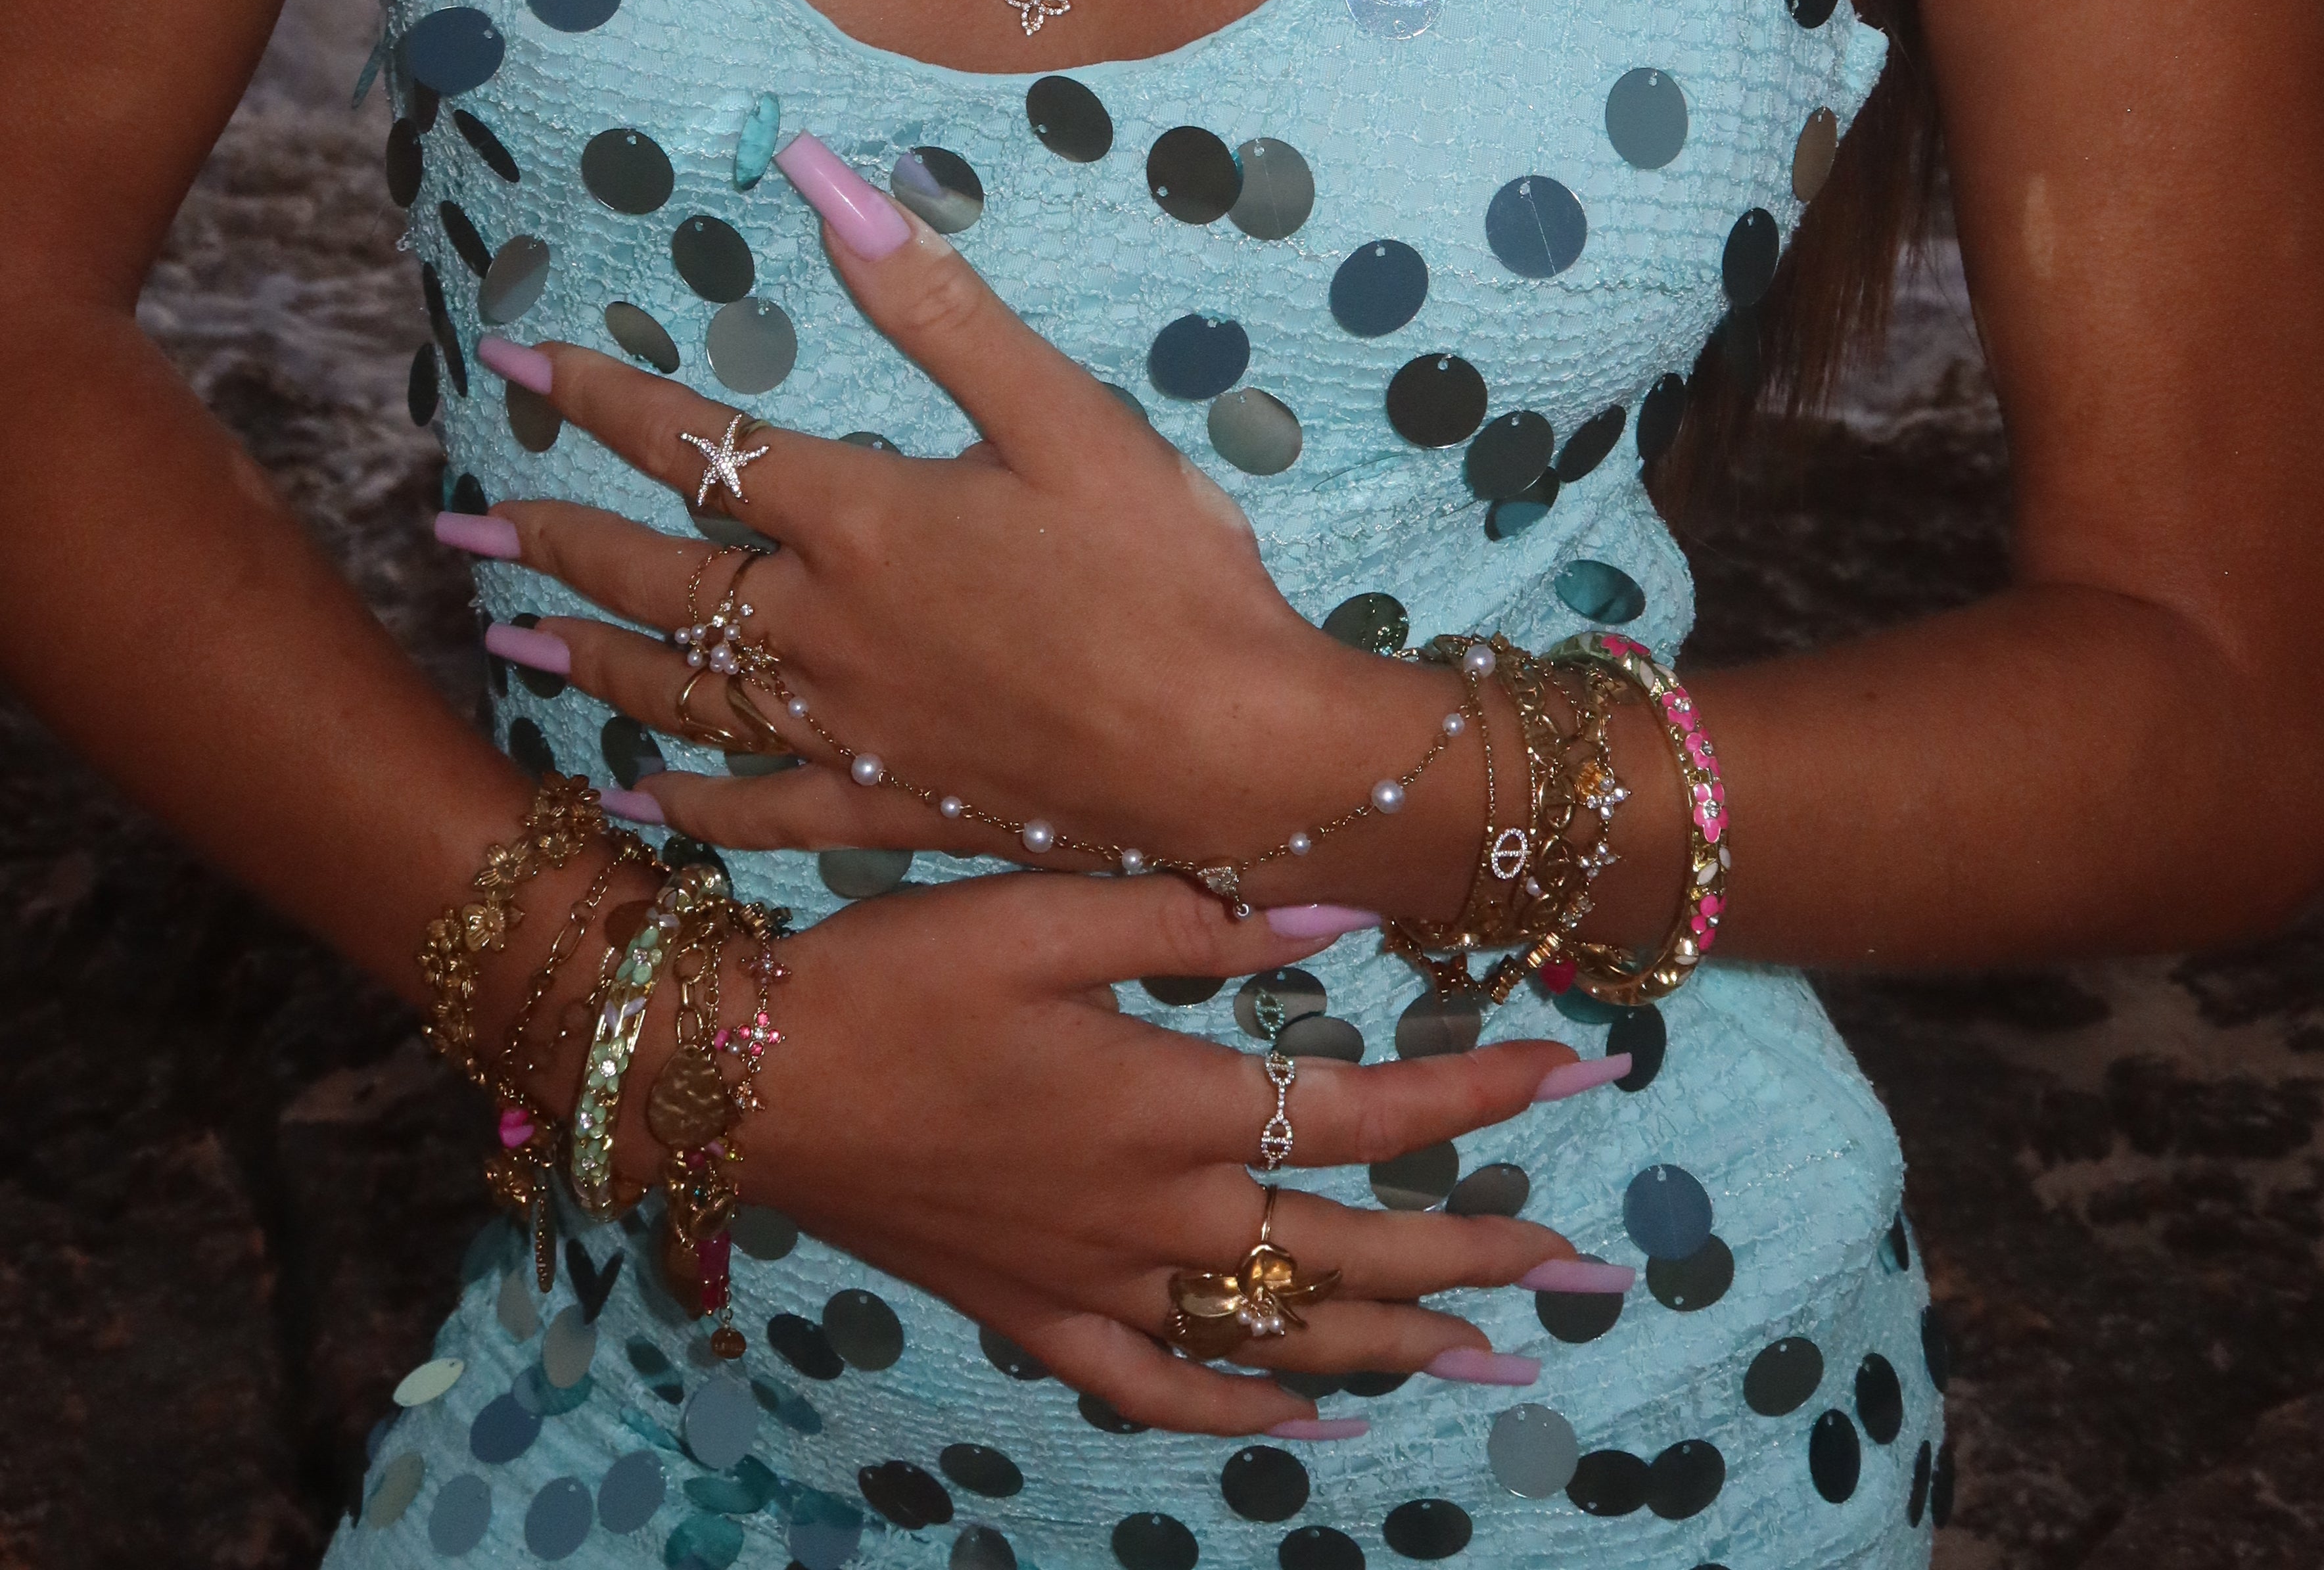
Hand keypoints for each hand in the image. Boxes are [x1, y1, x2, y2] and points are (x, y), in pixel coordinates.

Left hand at [459, 184, 1444, 889]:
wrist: (1231, 757)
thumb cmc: (1165, 572)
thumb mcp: (1062, 413)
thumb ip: (935, 303)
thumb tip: (824, 181)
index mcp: (859, 517)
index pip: (693, 442)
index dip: (597, 397)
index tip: (514, 361)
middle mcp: (824, 629)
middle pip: (656, 576)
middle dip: (551, 537)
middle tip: (459, 525)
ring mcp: (846, 730)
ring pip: (681, 695)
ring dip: (588, 660)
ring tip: (511, 638)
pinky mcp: (888, 808)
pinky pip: (756, 814)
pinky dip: (687, 806)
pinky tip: (637, 804)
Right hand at [654, 868, 1604, 1431]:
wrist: (747, 1079)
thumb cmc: (892, 974)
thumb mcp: (1039, 911)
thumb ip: (1190, 917)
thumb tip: (1332, 911)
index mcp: (1169, 1105)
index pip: (1366, 1109)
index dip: (1479, 1095)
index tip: (1576, 1072)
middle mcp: (1155, 1214)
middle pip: (1352, 1246)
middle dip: (1482, 1252)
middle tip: (1585, 1263)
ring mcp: (1097, 1282)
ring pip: (1280, 1332)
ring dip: (1399, 1344)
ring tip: (1500, 1355)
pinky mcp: (1036, 1316)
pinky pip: (1162, 1388)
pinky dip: (1245, 1408)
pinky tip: (1311, 1422)